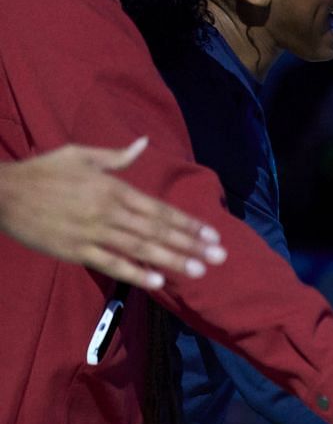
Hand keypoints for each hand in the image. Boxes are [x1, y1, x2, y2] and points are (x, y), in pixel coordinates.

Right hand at [0, 139, 225, 287]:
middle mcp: (108, 210)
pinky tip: (156, 281)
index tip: (212, 235)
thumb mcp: (80, 155)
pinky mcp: (74, 250)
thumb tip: (144, 142)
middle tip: (220, 257)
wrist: (1, 191)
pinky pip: (110, 263)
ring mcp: (92, 232)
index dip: (188, 223)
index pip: (160, 209)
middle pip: (157, 230)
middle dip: (191, 244)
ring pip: (140, 247)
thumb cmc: (42, 172)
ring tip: (199, 271)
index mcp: (113, 188)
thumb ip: (117, 156)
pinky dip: (134, 272)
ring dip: (171, 260)